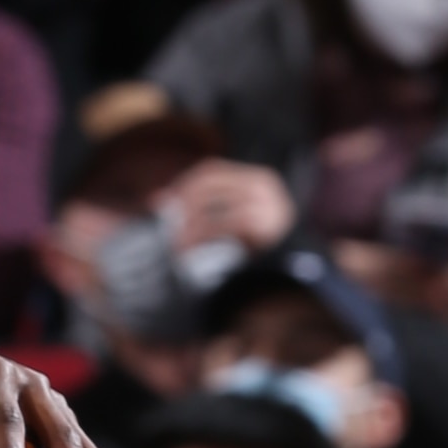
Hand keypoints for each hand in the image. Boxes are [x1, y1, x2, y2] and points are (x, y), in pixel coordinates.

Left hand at [164, 156, 296, 254]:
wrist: (292, 277)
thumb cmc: (257, 249)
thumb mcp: (232, 222)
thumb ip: (202, 208)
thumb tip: (155, 199)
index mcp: (258, 179)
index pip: (211, 170)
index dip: (183, 184)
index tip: (161, 202)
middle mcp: (264, 186)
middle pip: (209, 185)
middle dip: (182, 205)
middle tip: (166, 227)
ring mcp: (267, 205)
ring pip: (212, 209)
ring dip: (188, 228)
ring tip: (176, 246)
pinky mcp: (264, 227)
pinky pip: (221, 226)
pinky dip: (199, 238)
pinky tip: (188, 251)